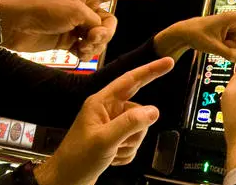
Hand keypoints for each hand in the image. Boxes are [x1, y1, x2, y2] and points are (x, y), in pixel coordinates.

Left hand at [0, 0, 158, 60]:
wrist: (12, 22)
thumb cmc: (40, 7)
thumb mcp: (73, 11)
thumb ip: (93, 22)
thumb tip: (99, 34)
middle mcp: (84, 7)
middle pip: (110, 22)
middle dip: (105, 33)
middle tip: (91, 38)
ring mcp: (76, 24)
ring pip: (99, 38)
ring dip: (94, 45)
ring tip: (80, 47)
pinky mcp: (66, 40)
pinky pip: (86, 48)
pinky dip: (84, 53)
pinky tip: (75, 54)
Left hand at [34, 57, 174, 184]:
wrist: (67, 180)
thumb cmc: (78, 158)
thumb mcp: (105, 139)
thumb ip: (130, 124)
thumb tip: (154, 110)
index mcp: (101, 102)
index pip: (130, 81)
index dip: (150, 71)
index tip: (168, 62)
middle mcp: (107, 111)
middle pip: (138, 111)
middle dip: (134, 131)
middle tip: (118, 144)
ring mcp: (111, 126)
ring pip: (138, 130)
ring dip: (129, 145)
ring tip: (112, 152)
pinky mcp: (114, 140)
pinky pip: (133, 144)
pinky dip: (126, 154)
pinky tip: (112, 159)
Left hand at [153, 12, 235, 62]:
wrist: (185, 33)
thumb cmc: (197, 36)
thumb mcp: (212, 47)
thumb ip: (230, 55)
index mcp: (233, 19)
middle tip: (221, 44)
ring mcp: (235, 29)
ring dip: (234, 48)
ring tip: (218, 44)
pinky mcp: (232, 35)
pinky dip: (230, 49)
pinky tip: (219, 45)